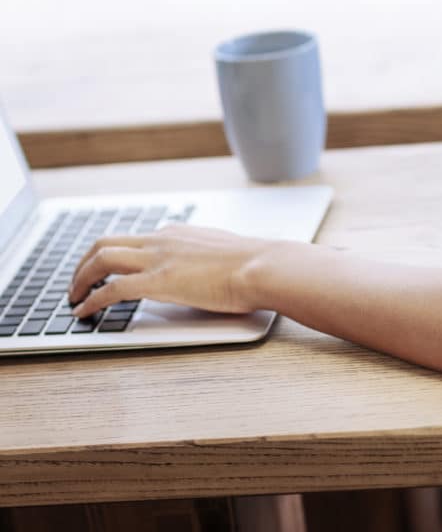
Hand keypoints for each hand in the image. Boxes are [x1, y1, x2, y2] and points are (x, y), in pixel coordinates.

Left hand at [68, 224, 276, 317]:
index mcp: (177, 233)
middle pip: (106, 243)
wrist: (262, 266)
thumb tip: (199, 271)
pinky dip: (92, 301)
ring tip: (73, 298)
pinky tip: (84, 313)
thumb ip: (202, 258)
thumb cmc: (253, 264)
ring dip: (80, 279)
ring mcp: (158, 259)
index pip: (133, 239)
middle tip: (77, 283)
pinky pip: (112, 289)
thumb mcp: (220, 252)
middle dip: (84, 263)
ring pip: (102, 259)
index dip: (111, 256)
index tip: (105, 271)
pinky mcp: (159, 282)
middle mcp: (162, 240)